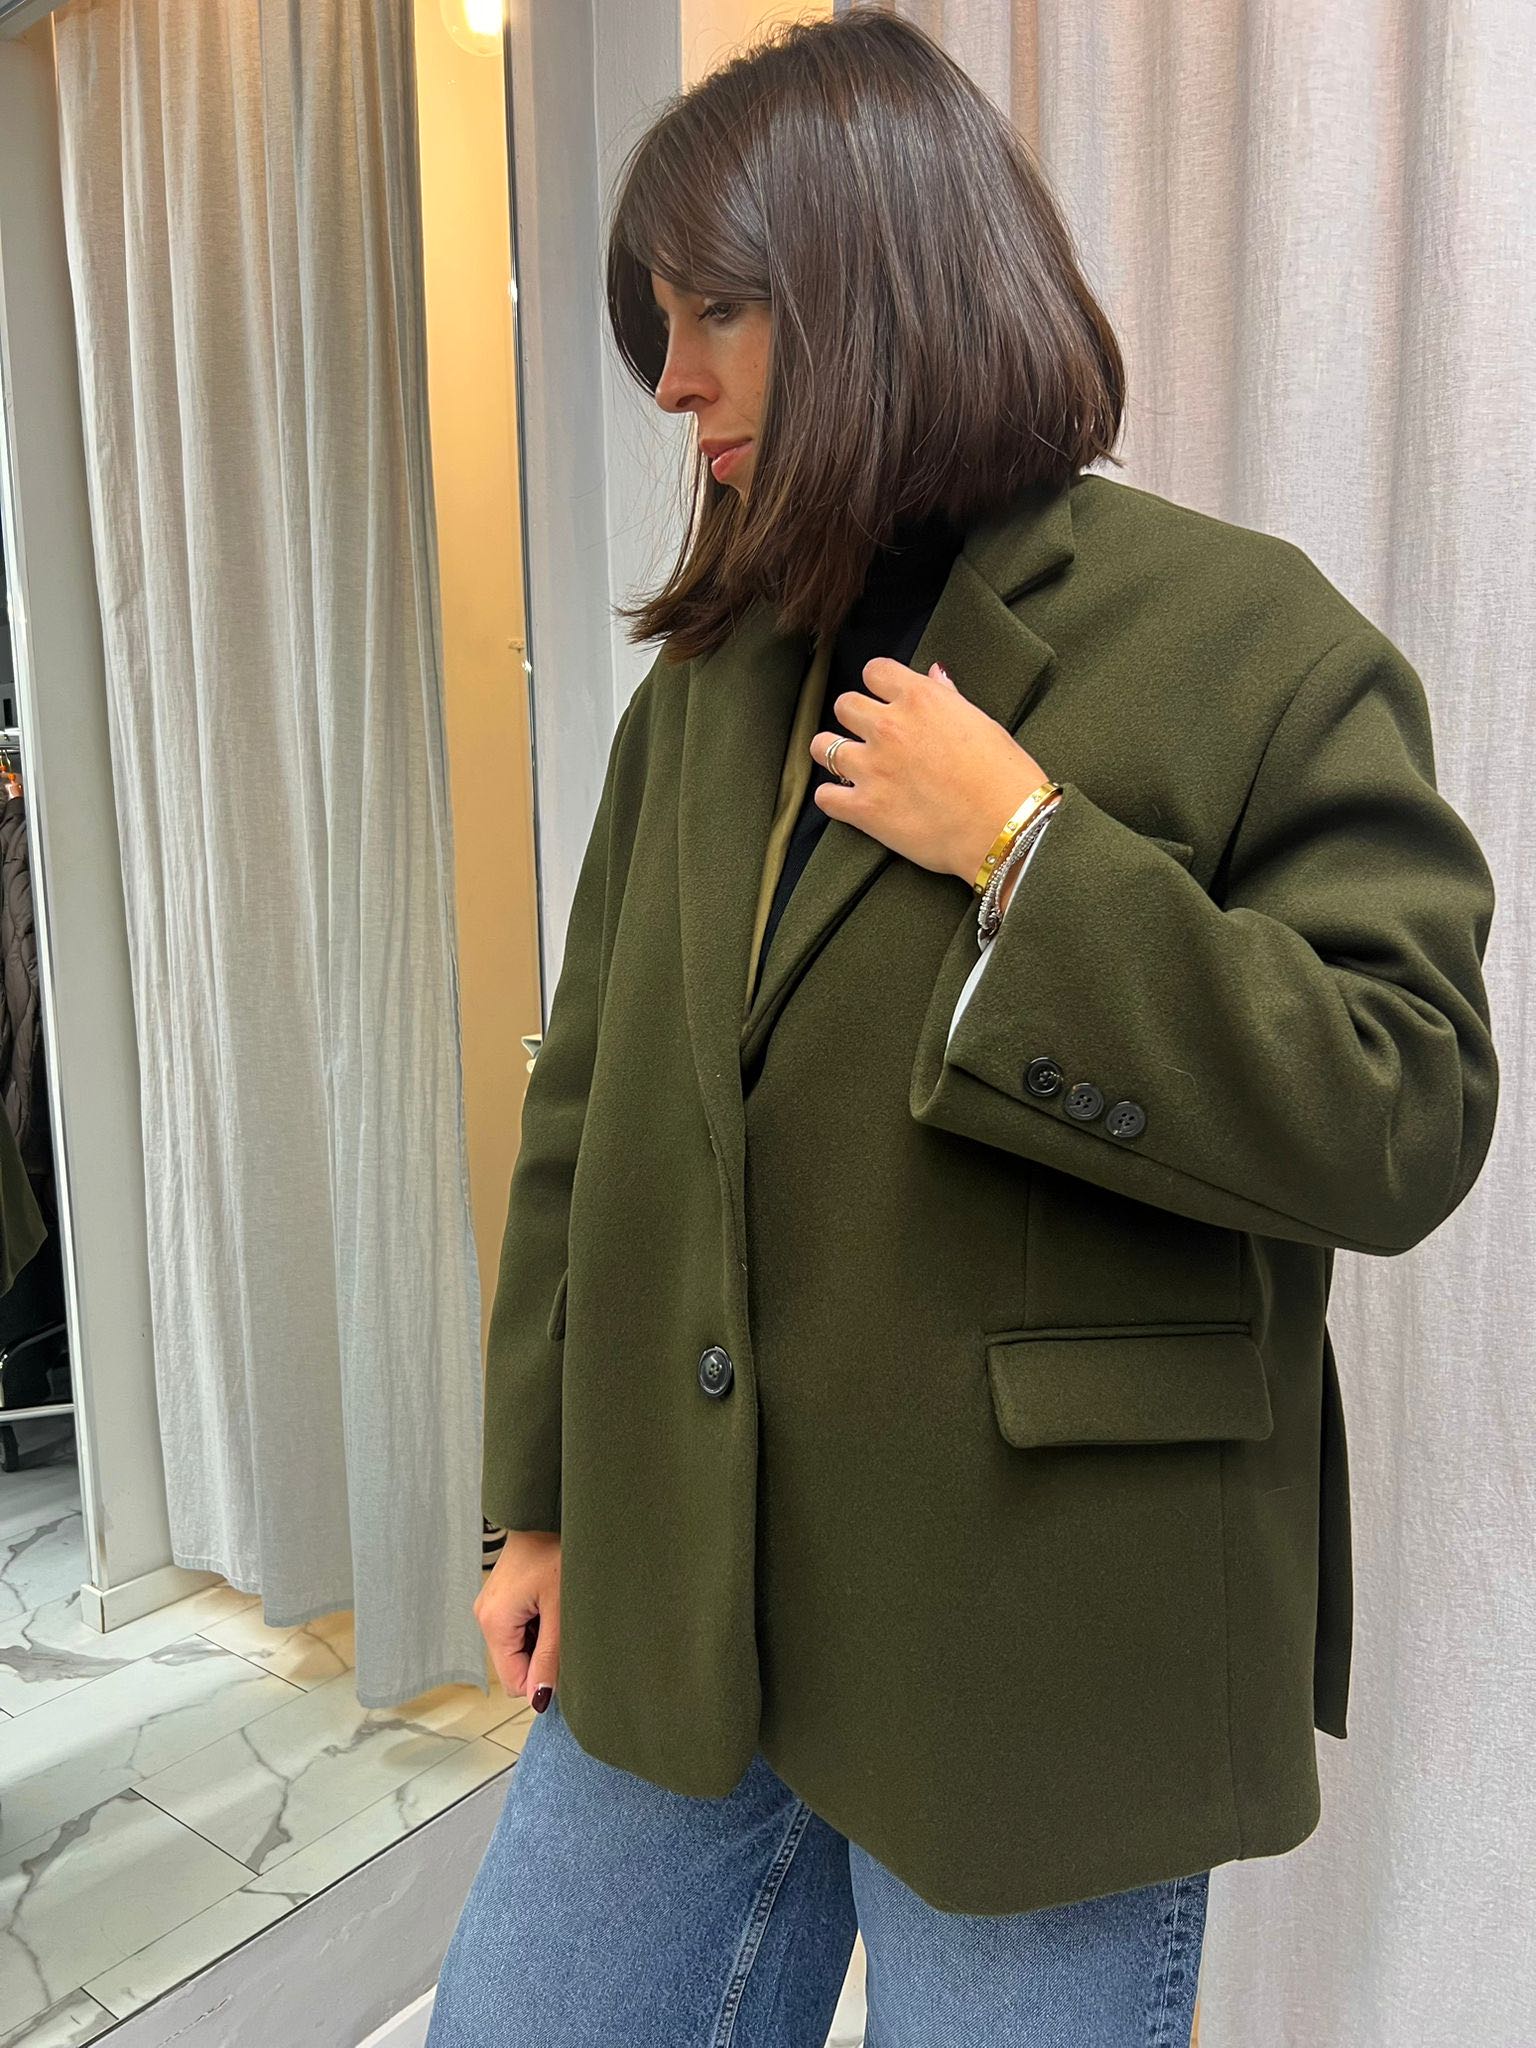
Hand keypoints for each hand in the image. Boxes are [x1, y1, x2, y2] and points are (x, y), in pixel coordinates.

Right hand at [476, 1530, 560, 1709]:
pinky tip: (548, 1602)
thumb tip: (539, 1700)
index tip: (566, 1654)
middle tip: (563, 1624)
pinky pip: (516, 1629)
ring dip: (540, 1638)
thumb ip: (550, 1658)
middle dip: (542, 1655)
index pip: (514, 1681)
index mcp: (493, 1622)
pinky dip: (535, 1624)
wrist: (547, 1512)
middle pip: (515, 1664)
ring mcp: (489, 1606)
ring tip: (556, 1608)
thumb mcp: (560, 1610)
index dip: (542, 1677)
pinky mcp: (499, 1599)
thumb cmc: (556, 1550)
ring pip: (517, 1647)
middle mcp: (484, 1616)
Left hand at [812, 659, 1051, 886]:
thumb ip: (948, 698)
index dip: (879, 686)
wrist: (1006, 828)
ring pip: (823, 746)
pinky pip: (824, 797)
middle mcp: (889, 726)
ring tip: (850, 766)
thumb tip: (935, 675)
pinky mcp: (865, 808)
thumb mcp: (982, 723)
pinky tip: (848, 801)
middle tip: (871, 737)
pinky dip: (833, 799)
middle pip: (844, 705)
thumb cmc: (1005, 777)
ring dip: (833, 753)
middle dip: (855, 719)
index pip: (875, 671)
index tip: (886, 700)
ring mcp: (873, 767)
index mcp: (920, 699)